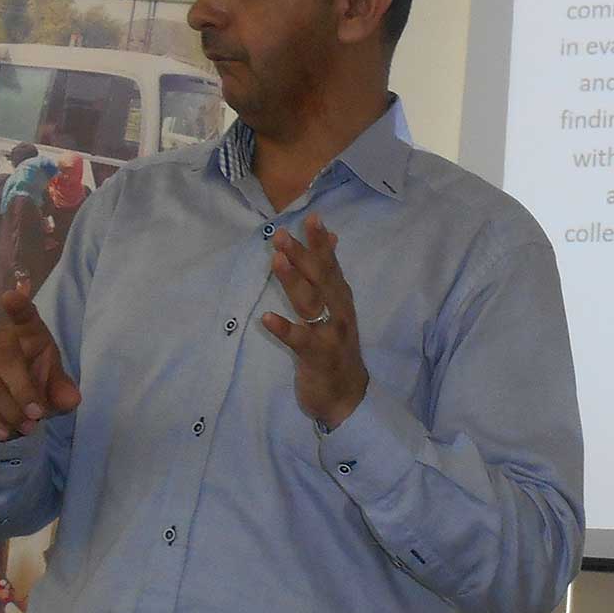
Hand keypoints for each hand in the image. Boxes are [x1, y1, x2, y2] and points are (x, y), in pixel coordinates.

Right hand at [0, 285, 81, 440]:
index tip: (11, 296)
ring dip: (8, 410)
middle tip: (37, 416)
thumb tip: (71, 399)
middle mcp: (0, 340)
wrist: (13, 397)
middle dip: (22, 391)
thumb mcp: (56, 386)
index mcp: (29, 333)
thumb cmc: (38, 381)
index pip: (25, 317)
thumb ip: (64, 391)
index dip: (19, 308)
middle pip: (4, 359)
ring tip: (27, 428)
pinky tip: (3, 434)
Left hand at [261, 214, 368, 430]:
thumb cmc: (337, 348)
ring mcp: (330, 334)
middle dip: (301, 255)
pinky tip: (266, 318)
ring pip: (310, 303)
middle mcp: (339, 312)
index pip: (330, 265)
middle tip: (281, 235)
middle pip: (320, 279)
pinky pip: (299, 340)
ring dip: (293, 282)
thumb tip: (331, 238)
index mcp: (341, 299)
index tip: (311, 217)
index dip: (320, 242)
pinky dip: (284, 329)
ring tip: (277, 261)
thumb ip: (331, 276)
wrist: (347, 395)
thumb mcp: (338, 308)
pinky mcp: (317, 357)